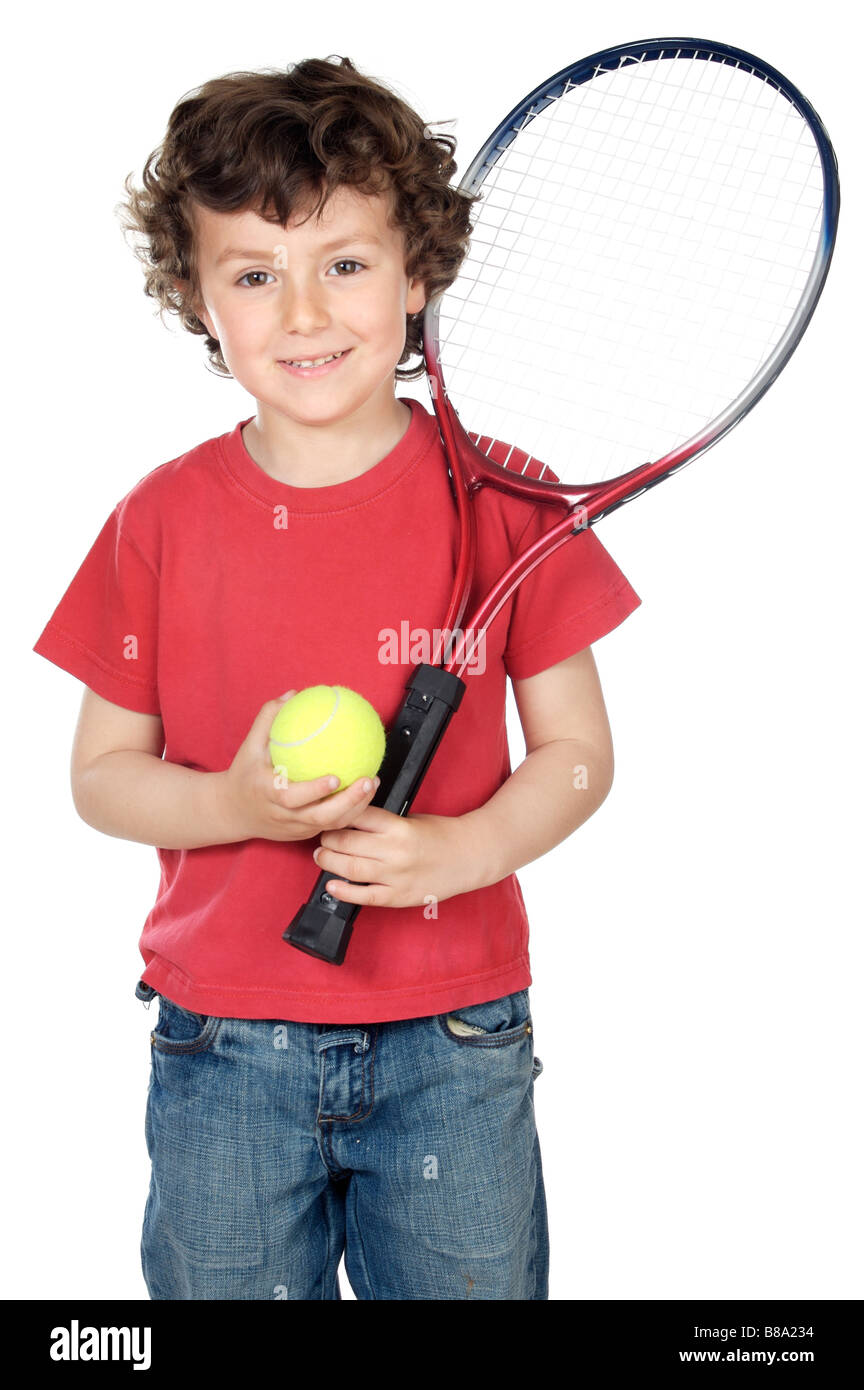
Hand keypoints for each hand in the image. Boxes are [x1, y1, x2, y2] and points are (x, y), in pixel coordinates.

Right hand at [214, 693, 379, 842]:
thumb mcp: (249, 746)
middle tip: (367, 779)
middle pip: (319, 817)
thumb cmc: (244, 775)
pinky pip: (331, 824)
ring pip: (330, 824)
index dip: (315, 790)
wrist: (232, 812)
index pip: (291, 798)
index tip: (335, 776)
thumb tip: (293, 695)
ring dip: (356, 807)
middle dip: (347, 802)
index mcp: (267, 794)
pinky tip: (366, 791)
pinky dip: (351, 810)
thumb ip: (268, 719)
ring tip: (373, 783)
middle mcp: (282, 815)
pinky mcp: (304, 835)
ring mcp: (295, 828)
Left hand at [312, 808, 476, 908]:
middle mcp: (395, 851)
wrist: (470, 856)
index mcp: (399, 827)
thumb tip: (350, 822)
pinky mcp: (399, 896)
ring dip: (329, 861)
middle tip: (322, 837)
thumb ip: (383, 822)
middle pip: (346, 842)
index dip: (338, 815)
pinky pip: (365, 896)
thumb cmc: (441, 834)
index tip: (331, 815)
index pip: (357, 816)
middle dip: (328, 838)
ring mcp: (396, 876)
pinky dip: (344, 891)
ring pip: (350, 868)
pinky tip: (333, 885)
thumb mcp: (412, 818)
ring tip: (322, 856)